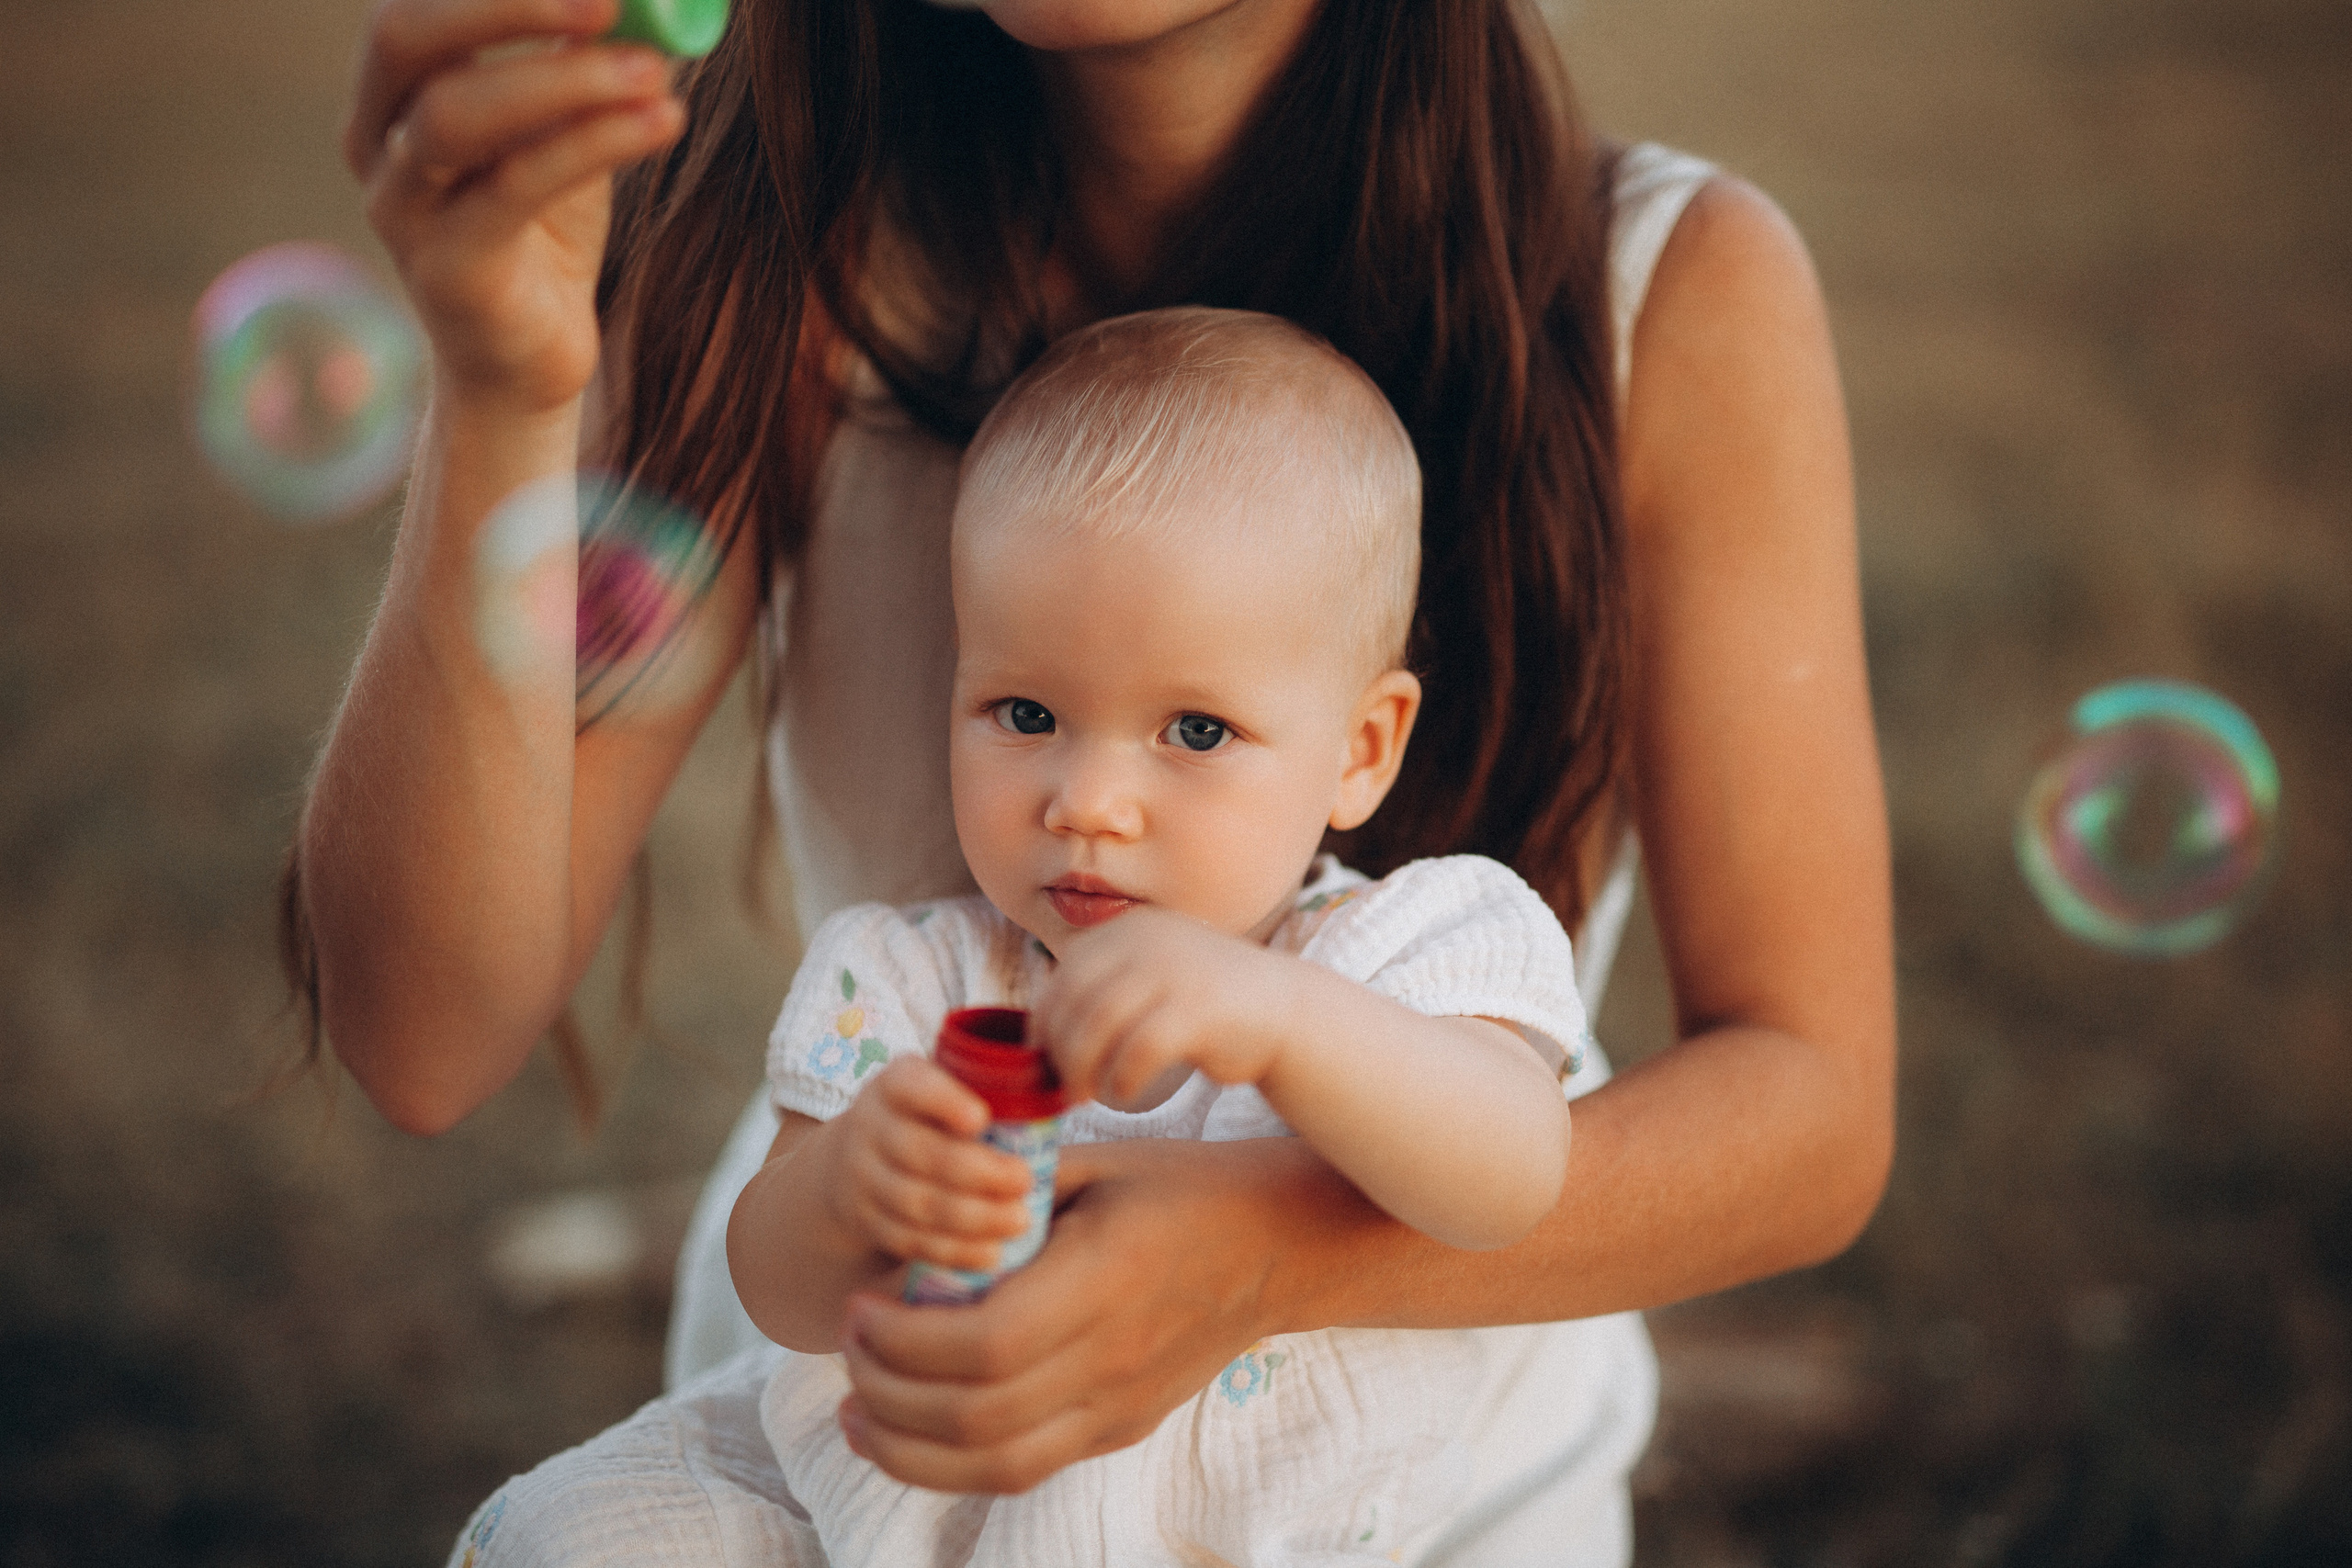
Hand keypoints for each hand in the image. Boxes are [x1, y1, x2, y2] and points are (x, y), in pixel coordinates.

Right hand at [346, 0, 686, 415]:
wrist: (527, 363)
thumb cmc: (543, 234)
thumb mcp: (561, 130)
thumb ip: (577, 61)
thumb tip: (643, 0)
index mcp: (393, 91)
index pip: (415, 3)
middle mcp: (376, 141)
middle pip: (405, 37)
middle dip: (507, 4)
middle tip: (611, 1)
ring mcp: (400, 207)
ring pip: (457, 115)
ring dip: (566, 80)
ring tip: (657, 73)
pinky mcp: (446, 267)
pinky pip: (514, 185)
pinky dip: (592, 143)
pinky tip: (661, 124)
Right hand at [824, 1057, 1035, 1272]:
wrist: (852, 1158)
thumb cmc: (926, 1118)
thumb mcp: (941, 1089)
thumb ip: (985, 1092)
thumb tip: (1063, 1096)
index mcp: (895, 1084)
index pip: (912, 1086)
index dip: (944, 1102)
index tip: (981, 1119)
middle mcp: (871, 1127)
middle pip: (920, 1152)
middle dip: (977, 1171)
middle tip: (1024, 1180)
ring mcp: (863, 1177)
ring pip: (916, 1201)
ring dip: (972, 1217)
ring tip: (1019, 1220)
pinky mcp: (867, 1221)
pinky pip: (909, 1240)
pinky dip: (952, 1250)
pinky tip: (990, 1252)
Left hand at [833, 1136, 1390, 1492]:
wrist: (1280, 1246)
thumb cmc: (1184, 1188)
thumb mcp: (1098, 1166)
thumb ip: (1012, 1191)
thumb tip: (925, 1204)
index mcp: (1105, 1281)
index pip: (984, 1344)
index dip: (902, 1339)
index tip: (860, 1304)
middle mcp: (1113, 1359)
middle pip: (976, 1416)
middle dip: (887, 1391)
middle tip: (846, 1346)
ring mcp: (1121, 1405)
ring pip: (996, 1465)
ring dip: (907, 1448)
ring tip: (857, 1410)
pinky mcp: (1122, 1427)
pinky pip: (1025, 1468)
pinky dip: (953, 1461)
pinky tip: (912, 1430)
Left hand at [1033, 907, 1301, 1106]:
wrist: (1285, 1012)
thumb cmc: (1205, 1008)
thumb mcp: (1149, 977)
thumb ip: (1103, 990)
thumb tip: (1036, 1035)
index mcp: (1130, 930)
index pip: (1065, 974)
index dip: (1045, 1020)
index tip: (1043, 1058)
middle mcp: (1148, 941)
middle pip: (1076, 1000)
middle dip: (1060, 1050)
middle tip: (1064, 1086)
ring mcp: (1174, 970)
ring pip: (1099, 1024)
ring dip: (1083, 1068)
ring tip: (1087, 1094)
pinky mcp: (1199, 1008)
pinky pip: (1138, 1049)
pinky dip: (1121, 1078)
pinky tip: (1123, 1094)